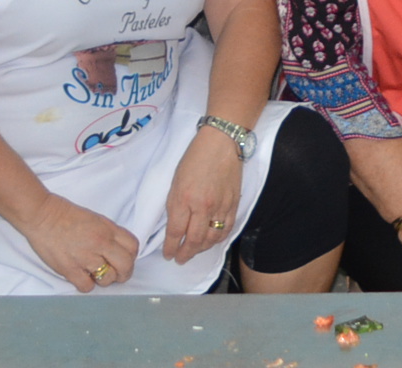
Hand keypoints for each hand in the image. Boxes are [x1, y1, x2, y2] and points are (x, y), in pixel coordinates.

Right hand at [23, 193, 139, 291]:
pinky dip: (86, 285)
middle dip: (124, 273)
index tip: (125, 260)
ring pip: (108, 279)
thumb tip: (117, 250)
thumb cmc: (66, 215)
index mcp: (107, 229)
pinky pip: (87, 287)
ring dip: (104, 280)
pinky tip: (81, 277)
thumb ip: (109, 233)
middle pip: (126, 265)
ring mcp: (85, 257)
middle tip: (117, 274)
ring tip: (95, 274)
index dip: (131, 256)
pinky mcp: (70, 269)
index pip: (133, 247)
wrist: (42, 215)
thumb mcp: (95, 218)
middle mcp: (100, 243)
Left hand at [162, 125, 244, 263]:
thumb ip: (175, 205)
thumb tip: (174, 226)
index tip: (167, 255)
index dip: (170, 247)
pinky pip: (226, 230)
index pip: (175, 231)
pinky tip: (210, 242)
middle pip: (193, 240)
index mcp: (184, 198)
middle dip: (184, 254)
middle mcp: (202, 206)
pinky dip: (217, 240)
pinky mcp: (233, 205)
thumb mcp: (176, 181)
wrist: (221, 142)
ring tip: (193, 252)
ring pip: (211, 239)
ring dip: (200, 250)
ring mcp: (220, 207)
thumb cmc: (194, 158)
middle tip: (179, 259)